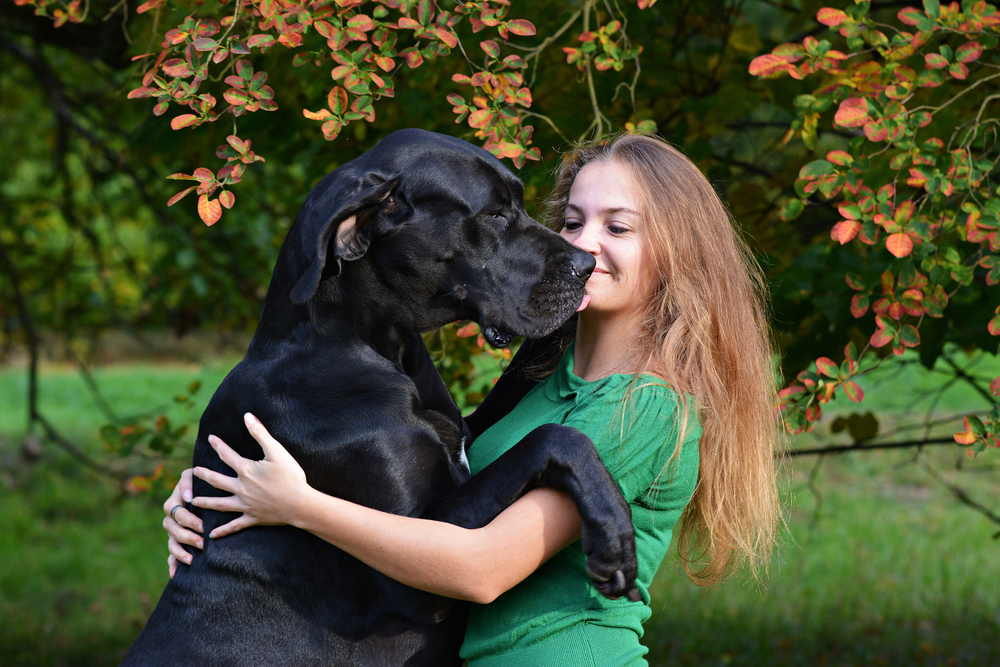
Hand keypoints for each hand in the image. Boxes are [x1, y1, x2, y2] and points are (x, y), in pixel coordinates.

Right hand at [163, 468, 203, 577]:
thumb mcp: (193, 476)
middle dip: (188, 537)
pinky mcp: (176, 541)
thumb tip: (188, 497)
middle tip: (203, 542)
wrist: (203, 489)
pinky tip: (175, 575)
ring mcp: (172, 531)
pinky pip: (171, 555)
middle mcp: (170, 518)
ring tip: (191, 559)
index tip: (203, 526)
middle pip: (174, 530)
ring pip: (172, 544)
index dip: (189, 520)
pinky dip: (172, 564)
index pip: (178, 513)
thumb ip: (188, 482)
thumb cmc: (199, 481)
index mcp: (173, 502)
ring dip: (180, 552)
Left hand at [192, 413, 309, 538]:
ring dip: (205, 502)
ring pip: (220, 504)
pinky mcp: (252, 518)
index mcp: (246, 471)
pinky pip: (234, 525)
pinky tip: (211, 535)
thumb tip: (247, 416)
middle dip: (204, 475)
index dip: (218, 445)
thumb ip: (260, 433)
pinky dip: (222, 531)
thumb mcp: (277, 451)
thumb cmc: (291, 476)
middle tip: (193, 471)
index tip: (210, 438)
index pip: (227, 455)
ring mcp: (245, 505)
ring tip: (193, 501)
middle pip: (217, 481)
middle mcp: (241, 488)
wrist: (300, 504)